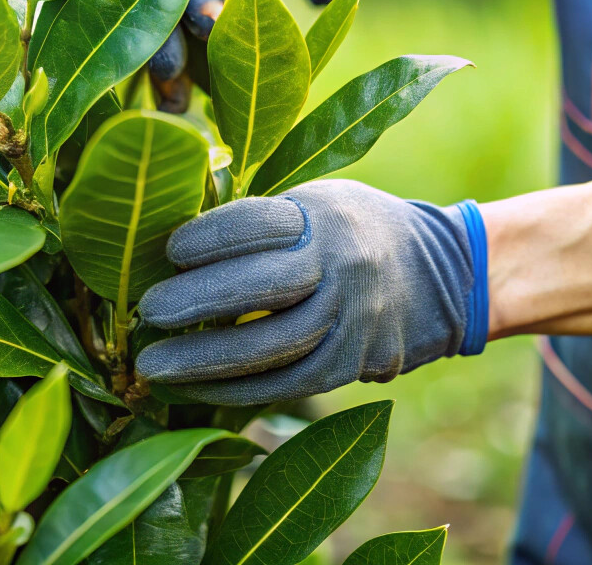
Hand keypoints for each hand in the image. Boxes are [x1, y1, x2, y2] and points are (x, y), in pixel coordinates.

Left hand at [134, 180, 487, 405]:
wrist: (443, 274)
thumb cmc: (352, 230)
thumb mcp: (318, 202)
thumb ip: (259, 221)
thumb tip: (169, 245)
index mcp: (325, 216)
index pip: (257, 224)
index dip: (208, 238)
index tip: (169, 252)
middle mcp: (342, 266)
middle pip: (264, 285)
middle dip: (199, 300)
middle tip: (148, 312)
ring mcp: (350, 319)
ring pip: (272, 346)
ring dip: (206, 360)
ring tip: (155, 365)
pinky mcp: (351, 364)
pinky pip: (287, 384)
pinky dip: (235, 390)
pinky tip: (193, 390)